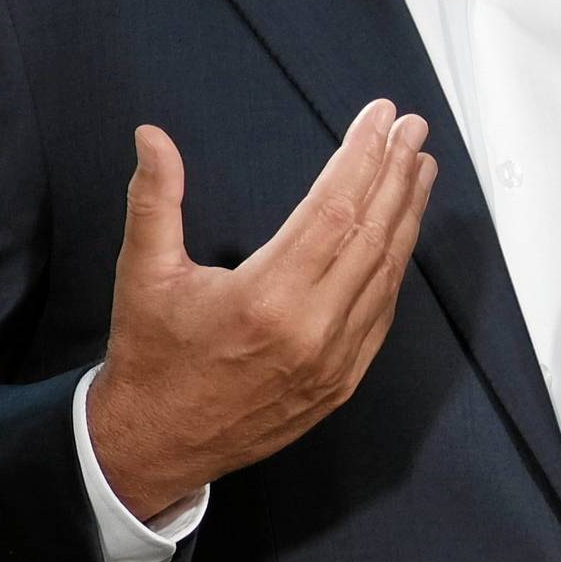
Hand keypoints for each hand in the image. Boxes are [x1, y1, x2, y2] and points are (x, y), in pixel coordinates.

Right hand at [86, 101, 436, 520]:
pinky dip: (396, 267)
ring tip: (418, 168)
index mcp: (266, 297)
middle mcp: (312, 329)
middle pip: (373, 235)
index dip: (363, 157)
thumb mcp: (142, 273)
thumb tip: (152, 136)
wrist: (157, 443)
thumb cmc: (152, 356)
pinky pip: (382, 313)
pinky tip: (402, 233)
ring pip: (387, 274)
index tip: (381, 118)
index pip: (335, 209)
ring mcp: (335, 360)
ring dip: (407, 215)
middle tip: (413, 129)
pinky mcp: (343, 381)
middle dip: (397, 174)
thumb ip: (154, 200)